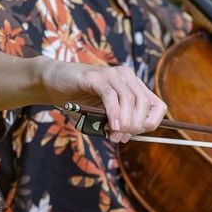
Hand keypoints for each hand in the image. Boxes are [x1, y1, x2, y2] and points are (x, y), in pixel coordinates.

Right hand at [39, 60, 166, 143]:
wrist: (53, 83)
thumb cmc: (78, 100)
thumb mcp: (101, 116)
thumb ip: (114, 125)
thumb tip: (125, 137)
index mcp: (133, 86)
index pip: (157, 106)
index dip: (151, 123)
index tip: (135, 134)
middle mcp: (127, 77)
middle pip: (145, 103)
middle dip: (136, 125)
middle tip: (120, 137)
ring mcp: (112, 75)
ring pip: (130, 100)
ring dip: (125, 122)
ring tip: (114, 134)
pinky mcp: (96, 76)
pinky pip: (111, 96)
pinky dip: (114, 113)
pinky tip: (111, 126)